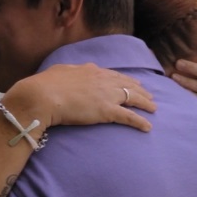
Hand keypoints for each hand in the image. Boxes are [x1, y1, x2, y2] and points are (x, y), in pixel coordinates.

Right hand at [7, 63, 156, 131]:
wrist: (43, 95)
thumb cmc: (45, 84)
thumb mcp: (59, 71)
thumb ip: (70, 71)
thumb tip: (72, 71)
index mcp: (91, 70)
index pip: (114, 75)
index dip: (125, 80)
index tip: (133, 83)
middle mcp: (103, 80)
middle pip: (127, 85)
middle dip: (140, 90)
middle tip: (149, 96)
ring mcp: (106, 95)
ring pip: (132, 98)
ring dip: (145, 103)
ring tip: (153, 108)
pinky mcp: (107, 111)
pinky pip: (129, 116)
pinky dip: (140, 121)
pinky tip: (148, 126)